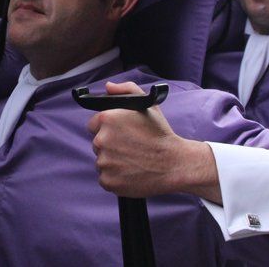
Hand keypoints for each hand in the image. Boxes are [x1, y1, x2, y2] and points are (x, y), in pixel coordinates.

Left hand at [86, 82, 219, 202]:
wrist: (174, 164)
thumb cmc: (161, 134)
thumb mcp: (147, 105)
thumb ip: (126, 89)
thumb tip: (108, 87)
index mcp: (108, 119)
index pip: (94, 124)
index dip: (107, 129)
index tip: (120, 134)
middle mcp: (102, 140)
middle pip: (97, 143)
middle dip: (110, 145)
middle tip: (129, 147)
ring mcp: (103, 162)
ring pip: (101, 161)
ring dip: (112, 161)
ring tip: (132, 160)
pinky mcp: (107, 181)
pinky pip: (105, 178)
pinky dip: (115, 177)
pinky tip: (131, 172)